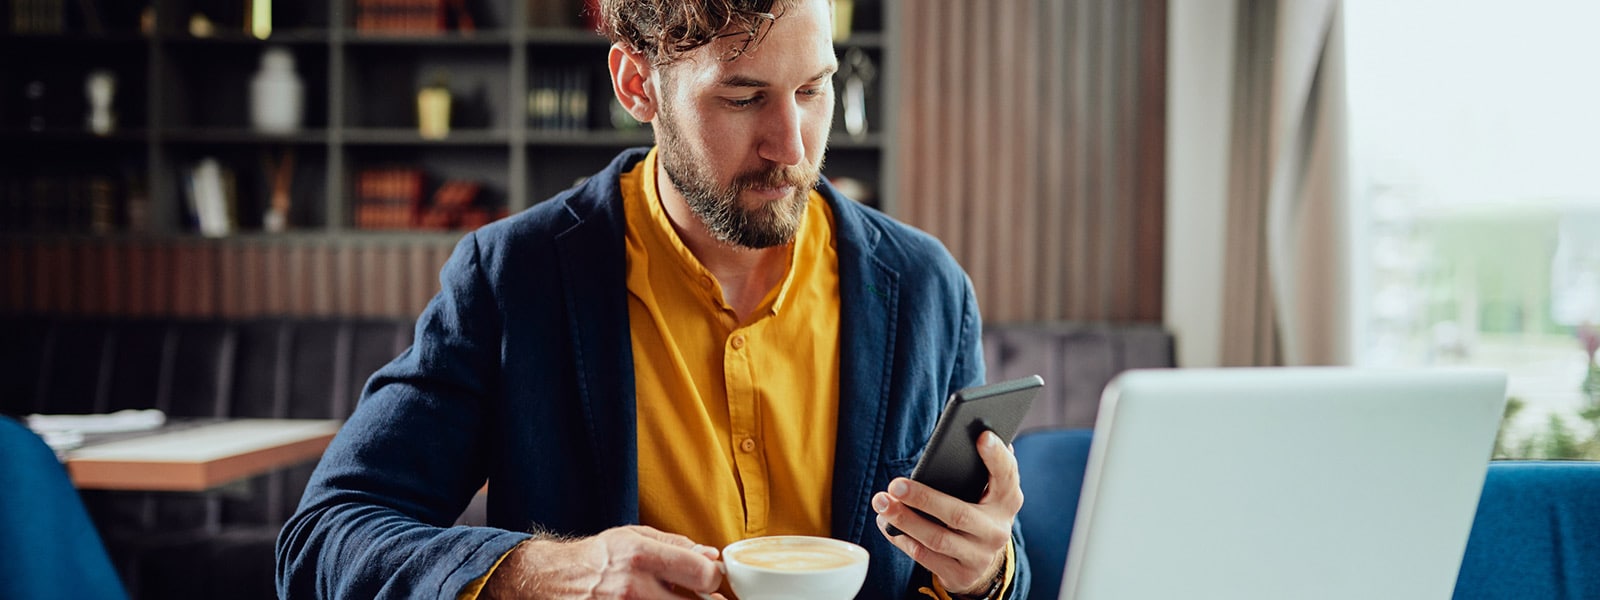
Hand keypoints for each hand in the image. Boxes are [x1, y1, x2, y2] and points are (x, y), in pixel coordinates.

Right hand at [482, 525, 724, 598]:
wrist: (550, 580)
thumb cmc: (596, 558)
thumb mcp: (633, 537)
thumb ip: (676, 545)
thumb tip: (711, 556)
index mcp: (642, 556)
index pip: (702, 574)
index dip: (714, 580)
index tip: (710, 582)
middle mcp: (634, 587)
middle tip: (698, 598)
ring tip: (670, 599)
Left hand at [874, 431, 1020, 594]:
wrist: (982, 562)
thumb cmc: (976, 511)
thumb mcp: (986, 492)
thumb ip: (981, 469)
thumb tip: (975, 431)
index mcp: (1008, 501)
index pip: (1007, 476)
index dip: (996, 457)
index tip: (982, 435)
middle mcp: (997, 530)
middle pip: (958, 514)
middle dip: (924, 498)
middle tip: (895, 484)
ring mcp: (979, 556)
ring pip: (936, 539)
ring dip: (904, 520)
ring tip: (881, 502)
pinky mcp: (960, 574)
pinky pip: (925, 557)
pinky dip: (902, 539)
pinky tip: (886, 524)